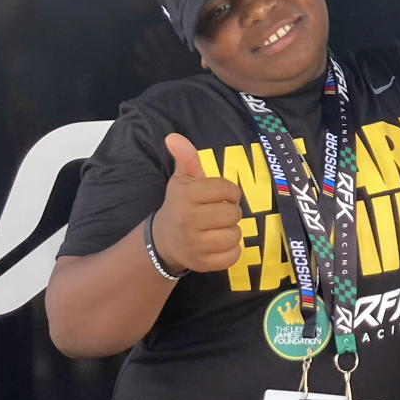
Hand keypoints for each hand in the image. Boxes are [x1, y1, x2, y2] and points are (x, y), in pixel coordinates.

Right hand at [151, 133, 242, 273]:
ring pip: (235, 236)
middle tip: (220, 213)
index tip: (224, 195)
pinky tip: (219, 244)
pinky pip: (233, 256)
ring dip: (232, 231)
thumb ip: (185, 158)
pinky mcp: (203, 263)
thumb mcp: (182, 180)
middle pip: (233, 214)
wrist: (164, 241)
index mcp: (186, 196)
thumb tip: (174, 136)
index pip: (227, 190)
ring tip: (219, 228)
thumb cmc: (180, 205)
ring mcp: (195, 244)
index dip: (230, 192)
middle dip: (231, 212)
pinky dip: (231, 250)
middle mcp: (188, 220)